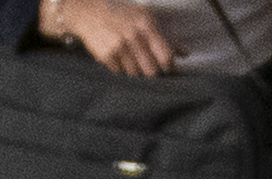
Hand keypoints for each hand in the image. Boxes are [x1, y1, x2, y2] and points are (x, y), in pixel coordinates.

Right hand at [43, 0, 174, 74]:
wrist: (87, 11)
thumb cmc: (119, 14)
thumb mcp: (143, 17)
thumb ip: (164, 36)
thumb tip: (184, 53)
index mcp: (145, 24)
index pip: (165, 56)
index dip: (167, 66)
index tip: (166, 68)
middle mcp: (133, 35)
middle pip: (151, 70)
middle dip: (150, 71)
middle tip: (146, 66)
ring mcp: (119, 46)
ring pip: (135, 74)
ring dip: (134, 71)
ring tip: (128, 59)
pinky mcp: (106, 55)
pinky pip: (120, 73)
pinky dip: (119, 69)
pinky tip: (116, 57)